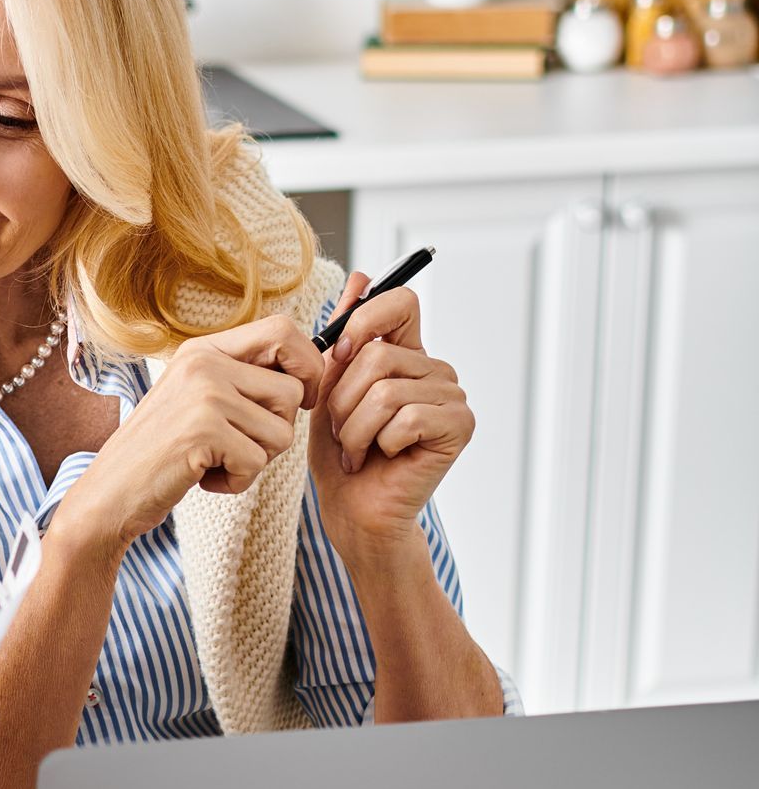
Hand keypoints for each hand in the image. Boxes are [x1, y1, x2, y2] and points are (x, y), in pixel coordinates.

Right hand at [57, 313, 321, 560]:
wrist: (110, 492)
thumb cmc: (161, 453)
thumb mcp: (197, 399)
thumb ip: (242, 379)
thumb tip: (311, 371)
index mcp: (204, 349)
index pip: (283, 330)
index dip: (308, 365)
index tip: (302, 398)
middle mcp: (204, 363)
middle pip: (292, 389)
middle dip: (279, 428)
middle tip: (242, 445)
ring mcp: (204, 394)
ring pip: (281, 431)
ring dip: (256, 460)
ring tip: (215, 462)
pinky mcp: (205, 431)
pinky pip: (257, 462)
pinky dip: (237, 482)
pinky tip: (202, 478)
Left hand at [309, 272, 473, 565]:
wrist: (354, 511)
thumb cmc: (341, 454)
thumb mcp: (329, 388)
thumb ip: (344, 337)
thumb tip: (360, 277)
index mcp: (407, 354)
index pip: (400, 301)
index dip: (364, 319)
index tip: (340, 353)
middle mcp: (435, 370)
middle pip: (379, 355)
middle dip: (343, 400)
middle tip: (344, 431)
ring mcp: (452, 397)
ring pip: (386, 390)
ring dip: (355, 428)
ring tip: (357, 449)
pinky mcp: (459, 426)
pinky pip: (405, 417)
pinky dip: (378, 443)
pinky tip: (381, 458)